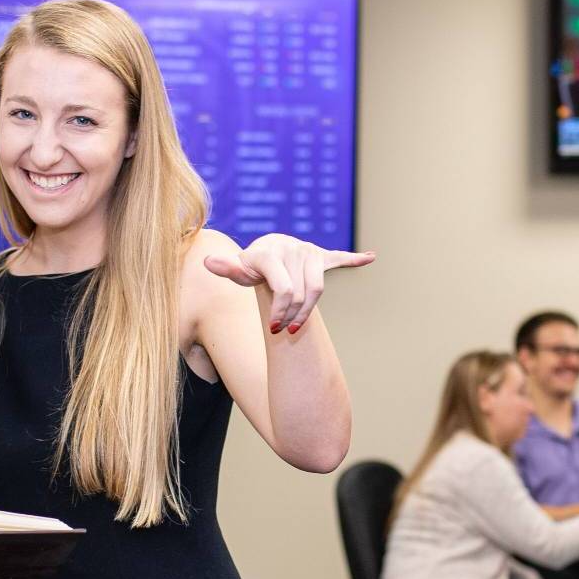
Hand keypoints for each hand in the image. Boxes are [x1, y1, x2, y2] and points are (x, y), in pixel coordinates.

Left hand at [202, 233, 374, 333]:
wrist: (263, 252)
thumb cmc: (249, 268)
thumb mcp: (237, 271)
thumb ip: (226, 268)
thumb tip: (208, 261)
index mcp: (271, 252)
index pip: (284, 290)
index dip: (281, 312)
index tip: (274, 328)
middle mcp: (292, 248)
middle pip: (301, 293)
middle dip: (293, 316)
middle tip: (284, 330)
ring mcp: (309, 251)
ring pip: (317, 288)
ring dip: (309, 310)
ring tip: (298, 324)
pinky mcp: (321, 255)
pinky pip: (340, 257)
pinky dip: (355, 258)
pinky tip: (370, 257)